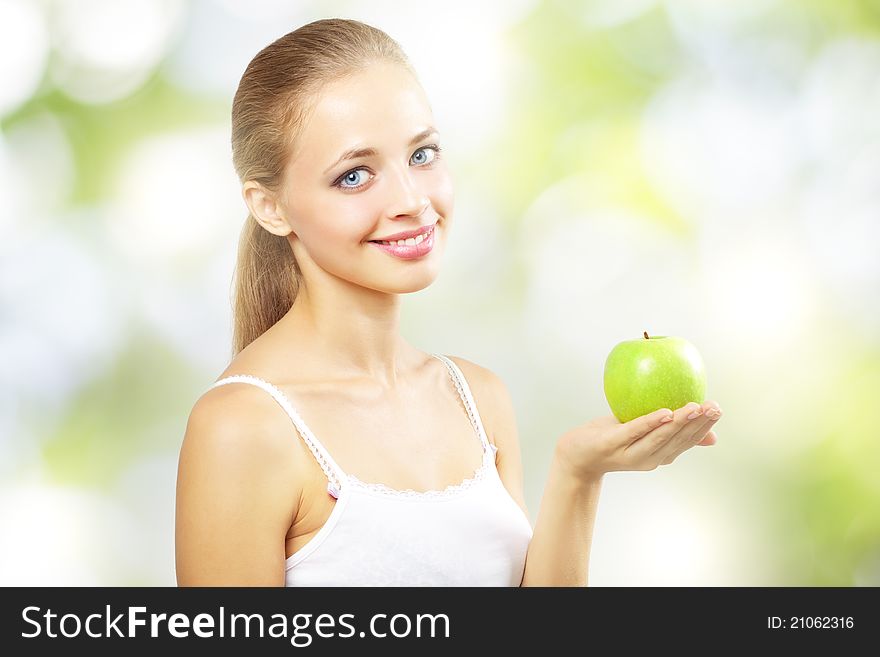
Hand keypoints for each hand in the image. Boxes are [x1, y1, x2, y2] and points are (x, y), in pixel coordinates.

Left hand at [555, 401, 721, 480]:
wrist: (576, 455)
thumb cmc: (612, 438)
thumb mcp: (643, 433)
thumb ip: (671, 431)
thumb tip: (712, 436)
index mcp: (659, 454)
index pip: (687, 441)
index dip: (704, 427)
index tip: (719, 410)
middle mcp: (648, 458)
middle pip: (678, 440)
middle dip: (698, 424)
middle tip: (715, 407)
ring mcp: (630, 453)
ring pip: (660, 438)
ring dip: (680, 423)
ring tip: (696, 407)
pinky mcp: (612, 444)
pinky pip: (634, 432)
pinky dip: (651, 422)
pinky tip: (666, 412)